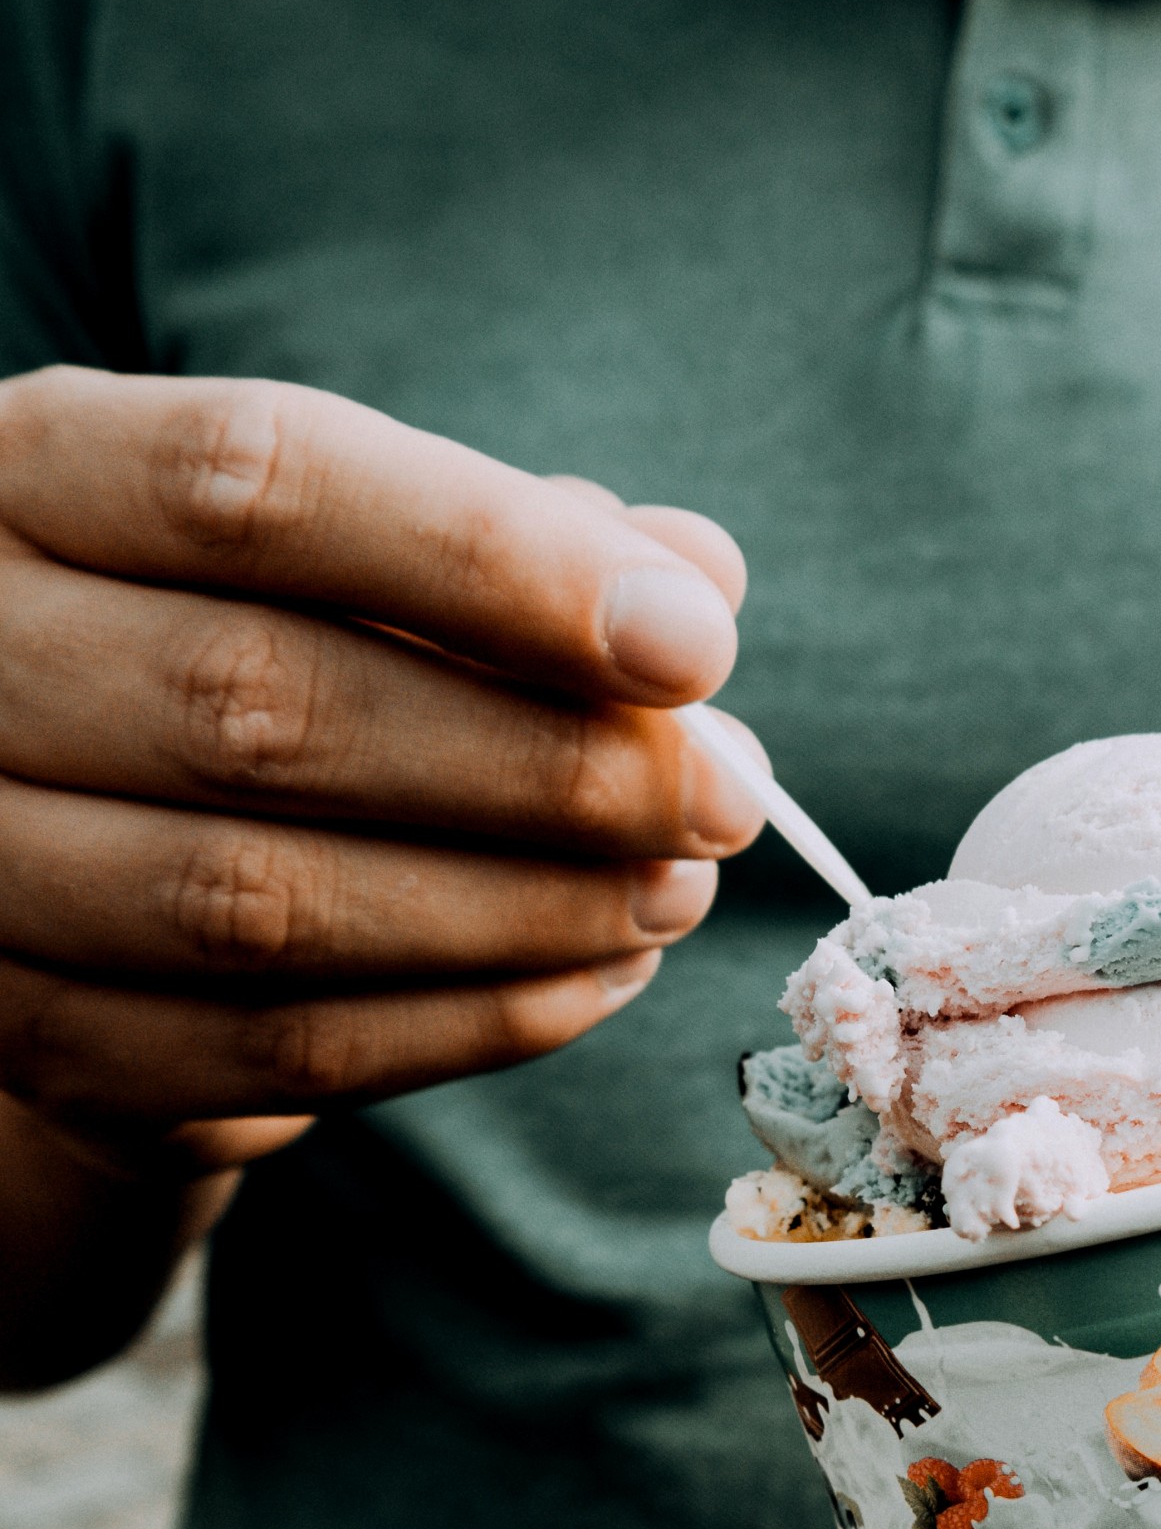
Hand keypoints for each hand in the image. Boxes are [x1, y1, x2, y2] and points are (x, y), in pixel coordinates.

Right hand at [0, 366, 762, 1182]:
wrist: (74, 844)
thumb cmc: (246, 648)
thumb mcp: (351, 552)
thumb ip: (508, 542)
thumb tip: (696, 574)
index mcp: (35, 476)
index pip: (254, 482)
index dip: (492, 561)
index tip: (694, 639)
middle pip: (262, 707)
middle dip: (542, 765)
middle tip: (723, 797)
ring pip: (265, 904)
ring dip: (523, 910)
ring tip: (673, 890)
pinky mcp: (45, 1040)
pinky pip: (277, 1052)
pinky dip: (469, 1024)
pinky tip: (594, 979)